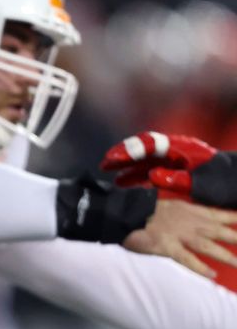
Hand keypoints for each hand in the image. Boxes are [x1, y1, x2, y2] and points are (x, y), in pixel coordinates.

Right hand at [100, 130, 216, 186]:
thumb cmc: (223, 184)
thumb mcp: (202, 184)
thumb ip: (177, 180)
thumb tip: (151, 176)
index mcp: (181, 148)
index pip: (149, 144)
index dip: (128, 151)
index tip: (111, 159)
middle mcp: (174, 151)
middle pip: (143, 149)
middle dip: (122, 156)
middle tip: (104, 165)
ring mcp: (173, 161)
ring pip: (144, 160)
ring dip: (126, 167)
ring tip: (110, 177)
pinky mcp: (174, 171)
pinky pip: (149, 170)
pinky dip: (135, 176)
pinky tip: (123, 184)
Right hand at [124, 198, 236, 278]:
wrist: (127, 213)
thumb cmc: (144, 209)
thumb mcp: (170, 205)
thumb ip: (184, 212)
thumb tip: (193, 216)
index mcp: (190, 210)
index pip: (219, 214)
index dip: (234, 218)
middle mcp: (190, 223)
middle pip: (220, 231)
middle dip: (236, 237)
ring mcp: (180, 235)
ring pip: (208, 246)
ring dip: (225, 256)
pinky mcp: (168, 247)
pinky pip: (187, 259)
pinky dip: (200, 267)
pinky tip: (212, 275)